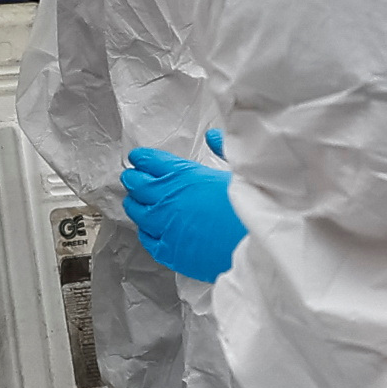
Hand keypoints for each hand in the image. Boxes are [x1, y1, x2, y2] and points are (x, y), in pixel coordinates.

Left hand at [116, 131, 246, 284]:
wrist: (254, 244)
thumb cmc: (251, 205)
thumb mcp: (239, 168)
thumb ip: (223, 149)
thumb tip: (213, 136)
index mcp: (183, 175)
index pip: (151, 162)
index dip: (142, 159)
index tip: (137, 158)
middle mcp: (167, 199)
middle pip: (138, 185)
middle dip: (134, 178)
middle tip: (132, 177)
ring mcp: (164, 226)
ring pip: (137, 211)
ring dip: (135, 203)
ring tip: (135, 200)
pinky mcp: (168, 251)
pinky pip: (146, 238)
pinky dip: (144, 230)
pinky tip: (147, 229)